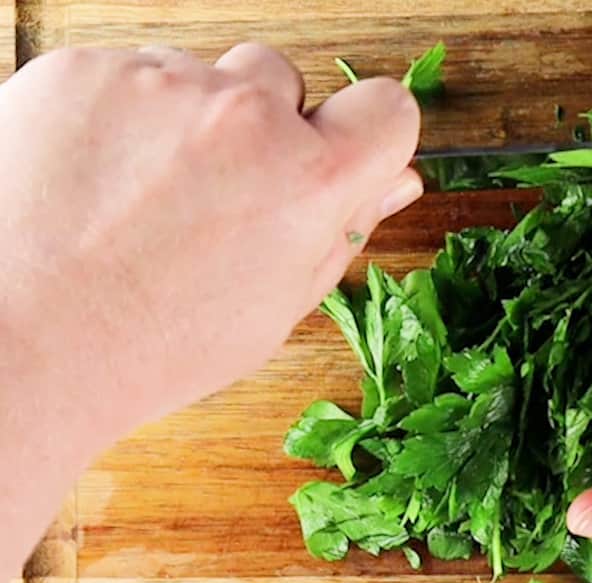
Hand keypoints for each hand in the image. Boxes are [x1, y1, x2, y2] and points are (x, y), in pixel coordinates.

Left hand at [0, 44, 421, 442]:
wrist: (22, 341)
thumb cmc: (152, 343)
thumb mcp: (276, 304)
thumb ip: (342, 229)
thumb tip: (394, 181)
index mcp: (310, 181)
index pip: (387, 107)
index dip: (367, 132)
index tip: (339, 151)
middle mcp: (245, 116)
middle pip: (280, 80)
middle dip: (260, 125)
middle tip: (215, 192)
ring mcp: (160, 84)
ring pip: (197, 76)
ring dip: (184, 118)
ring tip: (141, 195)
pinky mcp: (83, 69)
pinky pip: (125, 74)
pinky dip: (117, 116)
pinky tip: (96, 180)